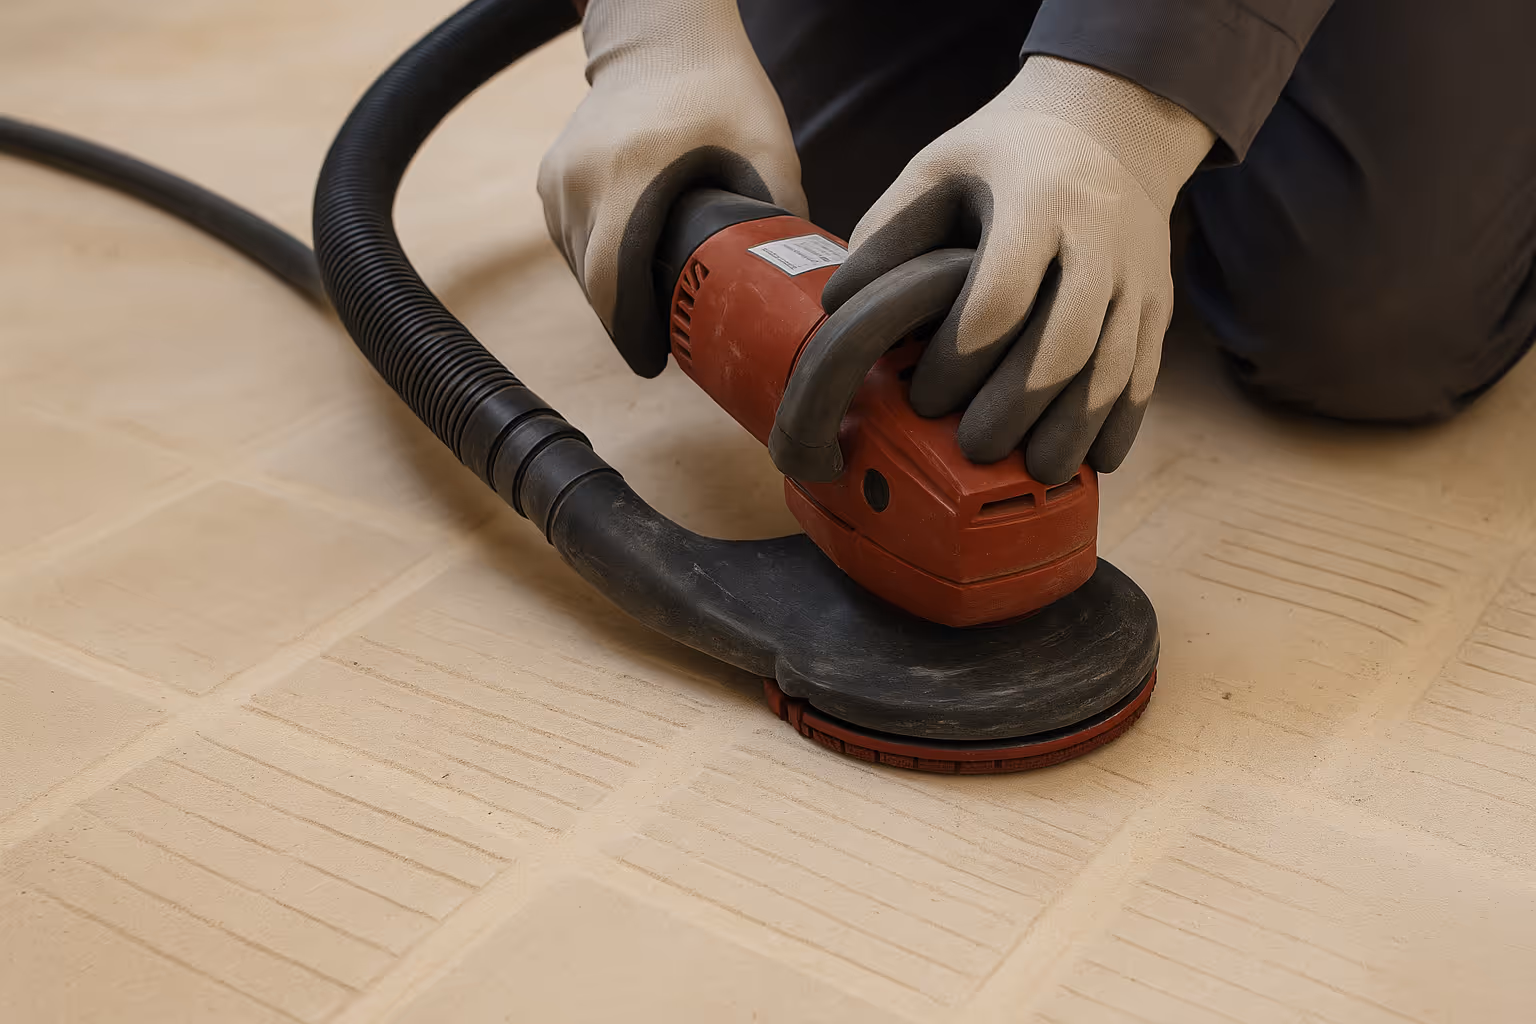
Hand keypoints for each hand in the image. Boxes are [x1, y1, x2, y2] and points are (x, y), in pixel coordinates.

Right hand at [538, 0, 806, 376]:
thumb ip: (782, 216)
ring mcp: (558, 180)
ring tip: (655, 310)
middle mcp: (578, 181)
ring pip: (579, 267)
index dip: (631, 332)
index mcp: (627, 177)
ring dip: (613, 296)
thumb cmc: (718, 88)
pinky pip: (571, 242)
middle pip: (594, 284)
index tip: (657, 361)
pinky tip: (634, 271)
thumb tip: (800, 284)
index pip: (612, 282)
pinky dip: (599, 264)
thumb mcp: (767, 150)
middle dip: (629, 322)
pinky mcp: (551, 178)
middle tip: (670, 345)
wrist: (662, 34)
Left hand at [821, 57, 1213, 483]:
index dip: (959, 360)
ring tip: (1034, 473)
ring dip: (1072, 430)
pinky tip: (1092, 461)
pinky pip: (1145, 373)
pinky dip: (1120, 423)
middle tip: (972, 449)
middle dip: (1016, 409)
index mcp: (1035, 201)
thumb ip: (888, 234)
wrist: (1111, 123)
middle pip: (1063, 345)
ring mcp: (1137, 273)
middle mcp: (1097, 238)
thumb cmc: (1002, 156)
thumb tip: (838, 308)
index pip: (1000, 298)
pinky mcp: (1159, 301)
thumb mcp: (937, 168)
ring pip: (1112, 368)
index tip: (925, 398)